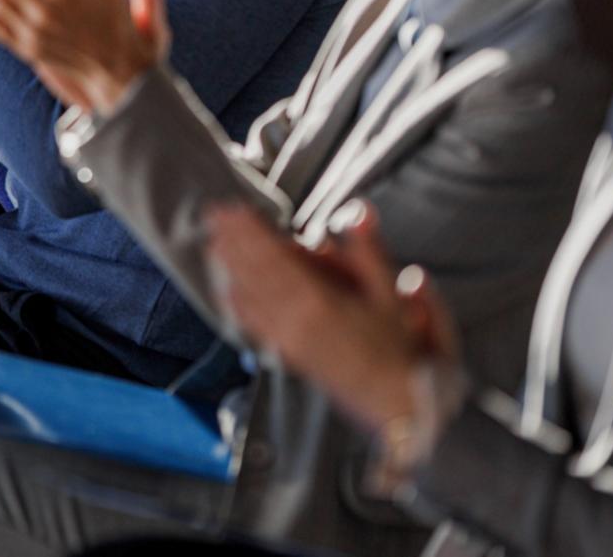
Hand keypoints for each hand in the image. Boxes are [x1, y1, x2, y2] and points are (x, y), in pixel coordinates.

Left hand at [205, 202, 457, 434]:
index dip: (252, 232)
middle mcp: (294, 320)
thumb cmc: (399, 349)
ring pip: (249, 296)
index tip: (234, 209)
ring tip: (213, 244)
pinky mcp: (289, 356)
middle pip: (254, 272)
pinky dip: (238, 306)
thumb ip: (369, 252)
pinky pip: (254, 327)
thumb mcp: (391, 296)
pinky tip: (228, 294)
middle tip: (213, 215)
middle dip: (234, 242)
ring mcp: (288, 340)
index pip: (274, 257)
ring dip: (230, 268)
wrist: (397, 405)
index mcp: (318, 301)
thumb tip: (357, 211)